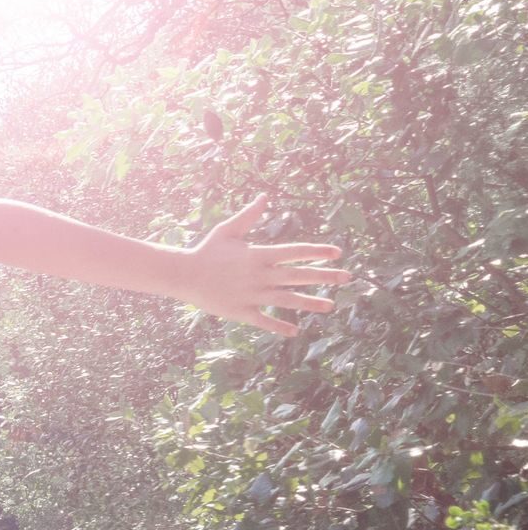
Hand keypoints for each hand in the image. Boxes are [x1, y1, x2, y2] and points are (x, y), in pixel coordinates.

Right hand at [174, 196, 351, 336]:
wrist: (182, 274)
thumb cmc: (206, 250)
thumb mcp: (227, 230)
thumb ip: (249, 215)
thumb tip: (265, 197)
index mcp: (258, 254)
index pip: (295, 251)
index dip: (317, 251)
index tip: (337, 253)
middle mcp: (259, 275)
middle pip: (298, 276)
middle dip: (325, 276)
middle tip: (347, 277)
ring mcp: (251, 295)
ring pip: (287, 300)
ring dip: (310, 303)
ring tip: (330, 306)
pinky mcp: (241, 311)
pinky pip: (264, 321)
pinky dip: (279, 327)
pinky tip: (295, 332)